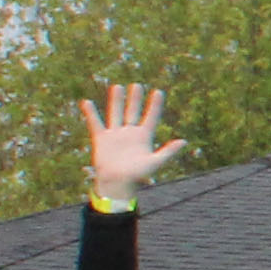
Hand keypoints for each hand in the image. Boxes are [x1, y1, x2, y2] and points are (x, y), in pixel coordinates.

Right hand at [83, 83, 186, 201]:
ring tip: (118, 87)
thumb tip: (184, 141)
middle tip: (137, 85)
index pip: (151, 117)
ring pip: (116, 113)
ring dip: (117, 101)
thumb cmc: (137, 177)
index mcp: (144, 138)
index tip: (158, 92)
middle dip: (135, 99)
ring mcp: (115, 135)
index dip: (155, 106)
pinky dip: (91, 113)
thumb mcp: (154, 163)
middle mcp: (130, 134)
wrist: (116, 184)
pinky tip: (86, 102)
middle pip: (133, 112)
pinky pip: (95, 123)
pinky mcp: (101, 139)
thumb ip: (168, 151)